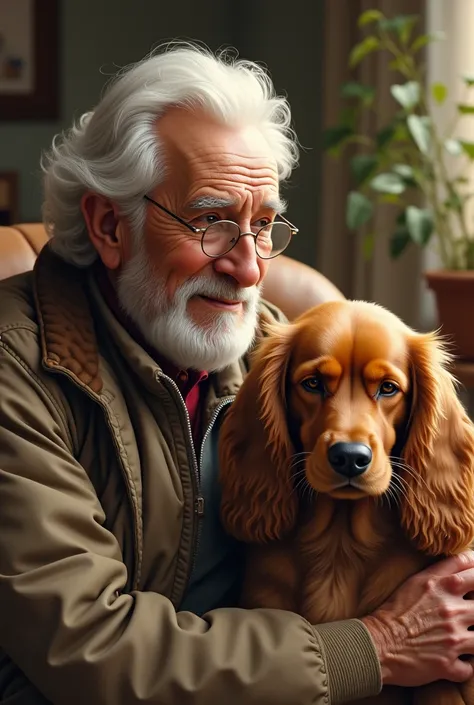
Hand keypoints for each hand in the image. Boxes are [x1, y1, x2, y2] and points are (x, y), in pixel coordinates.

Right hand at [361, 551, 473, 686]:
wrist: (376, 641)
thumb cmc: (395, 609)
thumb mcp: (418, 580)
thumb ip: (446, 568)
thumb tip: (471, 559)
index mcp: (445, 586)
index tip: (472, 586)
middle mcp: (453, 611)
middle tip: (463, 615)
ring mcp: (453, 639)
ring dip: (472, 640)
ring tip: (461, 639)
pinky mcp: (448, 665)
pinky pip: (470, 668)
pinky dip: (464, 666)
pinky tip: (455, 660)